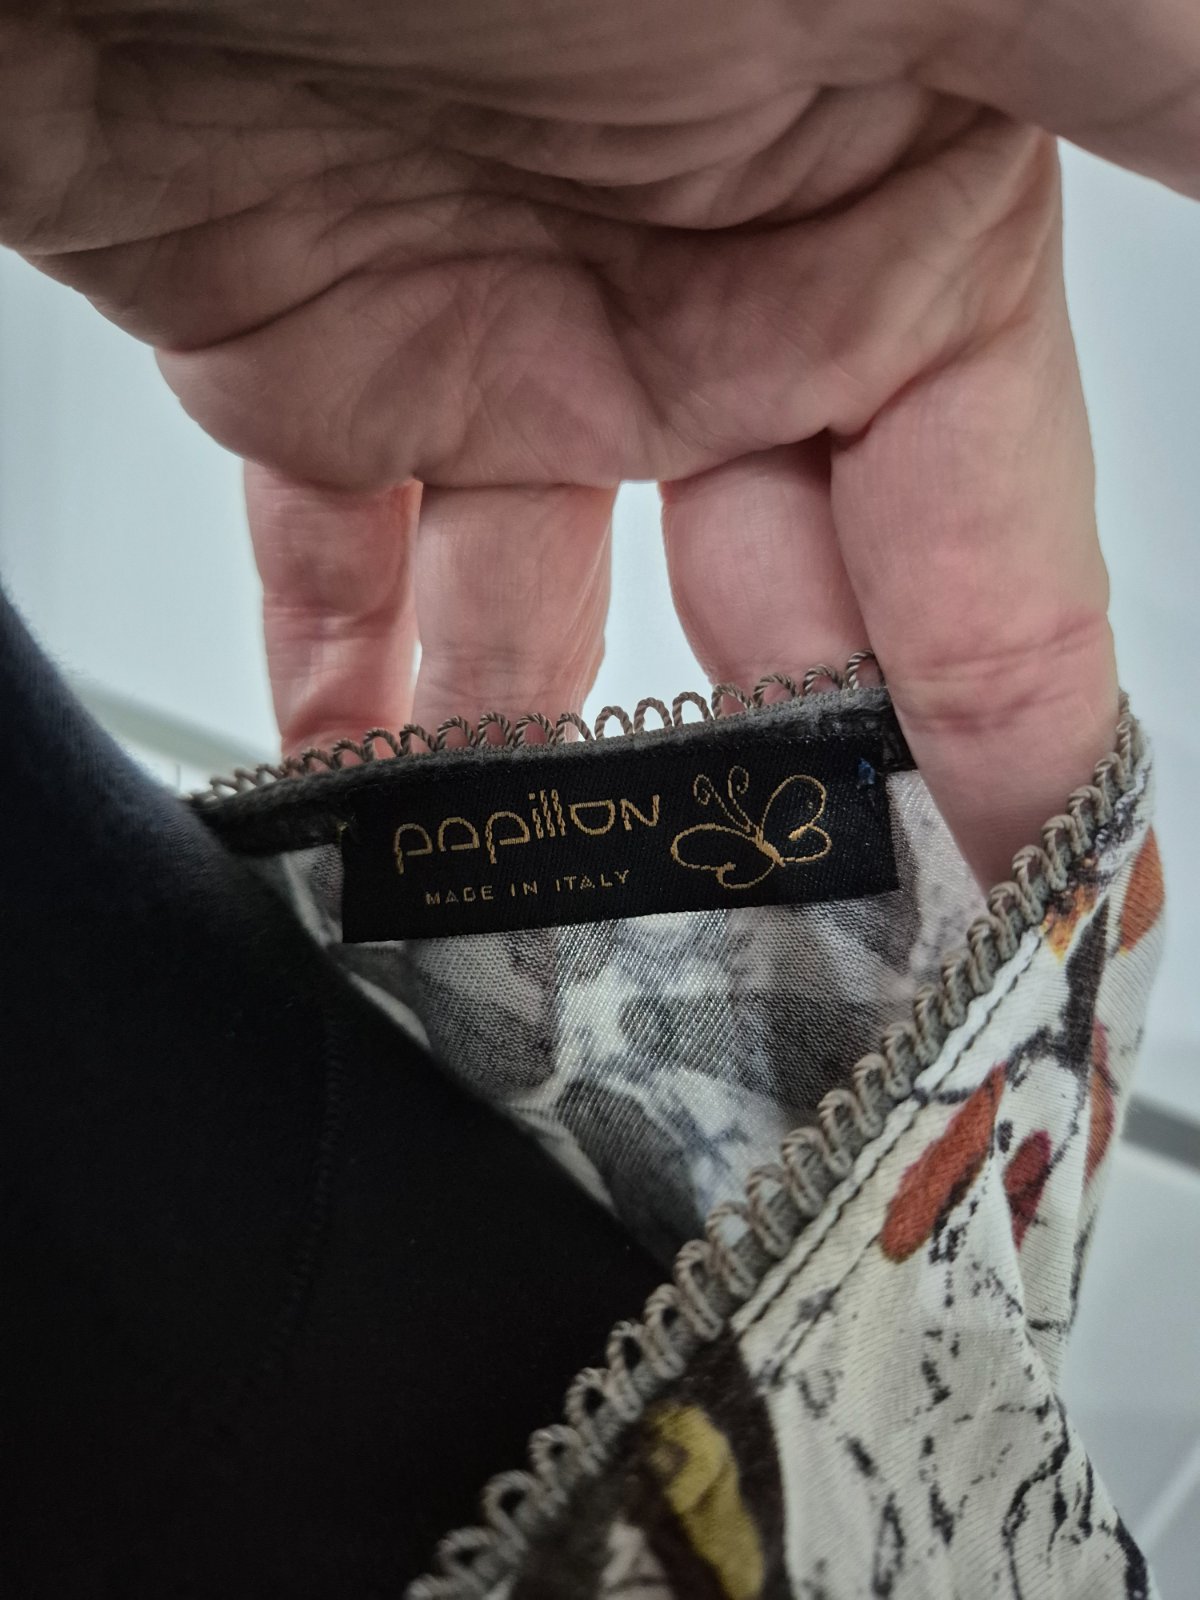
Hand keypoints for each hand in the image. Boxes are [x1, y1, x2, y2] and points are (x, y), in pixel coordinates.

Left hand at [3, 1, 1196, 881]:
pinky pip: (357, 577)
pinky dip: (360, 698)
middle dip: (795, 822)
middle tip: (794, 1004)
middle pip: (784, 643)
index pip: (995, 575)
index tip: (1026, 929)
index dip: (1026, 759)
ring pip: (562, 640)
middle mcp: (710, 315)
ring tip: (575, 957)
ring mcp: (512, 350)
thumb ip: (1133, 76)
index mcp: (883, 253)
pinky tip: (371, 816)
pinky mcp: (327, 368)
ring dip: (566, 794)